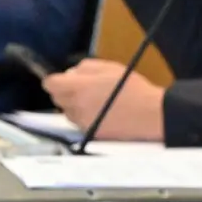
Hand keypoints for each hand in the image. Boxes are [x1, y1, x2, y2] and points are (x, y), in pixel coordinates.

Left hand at [42, 59, 165, 141]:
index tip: (63, 80)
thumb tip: (70, 73)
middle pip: (57, 99)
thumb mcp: (110, 67)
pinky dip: (86, 119)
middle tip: (84, 89)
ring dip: (75, 107)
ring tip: (96, 102)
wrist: (150, 114)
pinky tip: (102, 114)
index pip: (50, 84)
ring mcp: (82, 122)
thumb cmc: (133, 89)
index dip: (56, 81)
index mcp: (78, 87)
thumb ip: (85, 67)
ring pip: (67, 113)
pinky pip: (79, 124)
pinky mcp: (90, 133)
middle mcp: (76, 106)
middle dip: (66, 93)